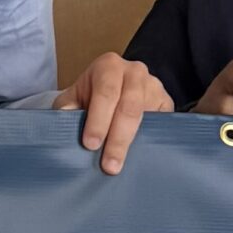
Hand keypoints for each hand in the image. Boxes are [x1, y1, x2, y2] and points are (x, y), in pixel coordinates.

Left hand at [52, 53, 173, 175]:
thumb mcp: (74, 96)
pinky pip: (162, 124)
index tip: (90, 144)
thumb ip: (66, 106)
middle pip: (129, 107)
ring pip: (147, 117)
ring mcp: (154, 86)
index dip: (98, 120)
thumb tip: (65, 116)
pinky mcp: (167, 102)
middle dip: (117, 139)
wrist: (116, 91)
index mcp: (109, 66)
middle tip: (109, 165)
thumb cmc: (92, 95)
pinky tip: (140, 157)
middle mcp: (134, 72)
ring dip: (133, 143)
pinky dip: (151, 141)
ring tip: (121, 165)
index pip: (106, 93)